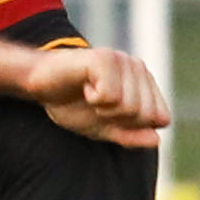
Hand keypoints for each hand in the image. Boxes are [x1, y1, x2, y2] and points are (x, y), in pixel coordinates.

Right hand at [22, 47, 168, 146]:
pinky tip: (84, 86)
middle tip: (96, 104)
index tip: (109, 114)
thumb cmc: (71, 103)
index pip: (161, 118)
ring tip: (89, 94)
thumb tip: (157, 141)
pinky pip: (110, 96)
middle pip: (145, 115)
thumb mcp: (102, 128)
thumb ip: (130, 136)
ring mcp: (123, 61)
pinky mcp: (105, 59)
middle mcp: (139, 68)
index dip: (133, 126)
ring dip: (102, 109)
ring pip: (129, 106)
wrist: (39, 84)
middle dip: (117, 119)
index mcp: (145, 83)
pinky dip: (93, 99)